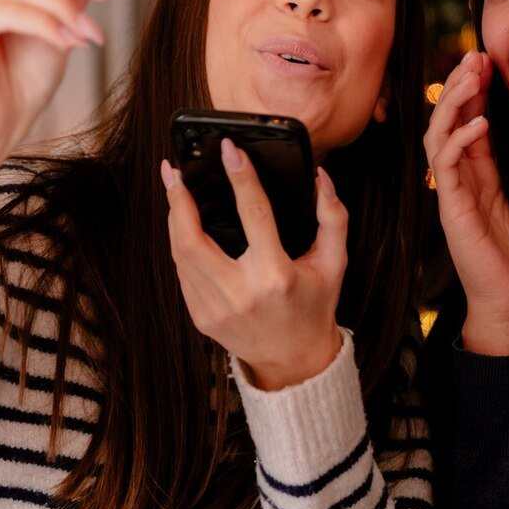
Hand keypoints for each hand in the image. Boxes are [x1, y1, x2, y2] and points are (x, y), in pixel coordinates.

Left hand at [162, 139, 349, 390]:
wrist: (294, 359)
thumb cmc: (315, 306)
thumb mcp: (334, 263)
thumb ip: (332, 218)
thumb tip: (320, 177)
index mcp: (276, 276)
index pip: (254, 214)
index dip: (241, 177)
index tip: (229, 149)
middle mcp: (240, 292)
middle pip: (194, 237)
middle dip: (179, 199)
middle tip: (174, 170)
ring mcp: (215, 308)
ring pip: (180, 253)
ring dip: (174, 217)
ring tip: (174, 190)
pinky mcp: (200, 316)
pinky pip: (183, 273)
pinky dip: (180, 245)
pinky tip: (182, 225)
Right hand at [424, 51, 508, 353]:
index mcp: (474, 172)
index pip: (464, 118)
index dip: (470, 88)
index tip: (484, 58)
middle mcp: (457, 178)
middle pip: (444, 120)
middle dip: (457, 85)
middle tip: (474, 55)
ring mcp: (450, 192)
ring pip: (438, 135)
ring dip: (453, 102)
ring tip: (471, 76)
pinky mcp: (451, 209)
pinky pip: (446, 166)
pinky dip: (460, 140)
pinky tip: (480, 123)